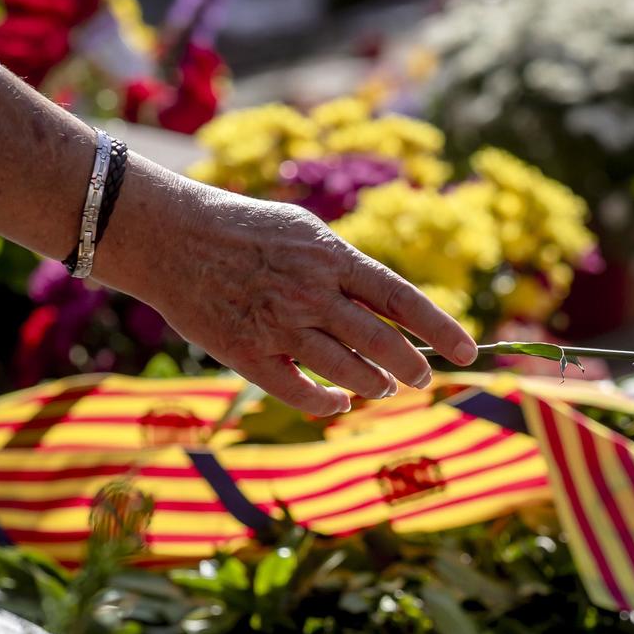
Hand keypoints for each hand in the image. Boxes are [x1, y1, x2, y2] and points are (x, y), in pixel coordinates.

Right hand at [98, 172, 477, 416]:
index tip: (468, 352)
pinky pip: (303, 394)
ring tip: (381, 386)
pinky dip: (329, 403)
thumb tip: (390, 308)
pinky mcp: (249, 354)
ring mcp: (281, 325)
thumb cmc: (240, 230)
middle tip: (420, 379)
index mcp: (332, 257)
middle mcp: (312, 293)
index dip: (440, 329)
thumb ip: (346, 269)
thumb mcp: (303, 233)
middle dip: (411, 368)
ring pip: (350, 373)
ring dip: (374, 385)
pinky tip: (338, 401)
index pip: (401, 299)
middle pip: (383, 344)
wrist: (165, 234)